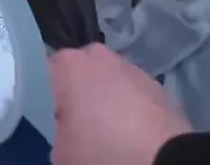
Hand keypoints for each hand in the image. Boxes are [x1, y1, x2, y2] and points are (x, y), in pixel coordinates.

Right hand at [49, 44, 192, 164]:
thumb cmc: (101, 152)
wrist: (164, 163)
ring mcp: (133, 69)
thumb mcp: (60, 152)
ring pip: (109, 81)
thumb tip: (66, 128)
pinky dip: (131, 109)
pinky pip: (133, 94)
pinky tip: (132, 134)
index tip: (50, 119)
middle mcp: (100, 57)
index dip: (47, 97)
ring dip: (107, 100)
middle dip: (78, 94)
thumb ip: (56, 131)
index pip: (45, 73)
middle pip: (79, 73)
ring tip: (108, 133)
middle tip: (77, 126)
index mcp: (69, 64)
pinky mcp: (158, 87)